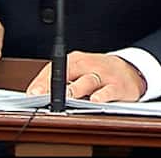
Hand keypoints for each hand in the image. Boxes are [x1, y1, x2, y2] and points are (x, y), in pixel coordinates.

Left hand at [25, 51, 146, 102]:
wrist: (129, 70)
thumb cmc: (97, 73)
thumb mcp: (78, 72)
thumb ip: (58, 82)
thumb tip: (35, 95)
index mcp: (75, 61)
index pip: (54, 69)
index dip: (41, 82)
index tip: (31, 94)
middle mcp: (88, 65)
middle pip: (69, 73)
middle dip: (55, 85)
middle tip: (43, 95)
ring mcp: (104, 75)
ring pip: (88, 81)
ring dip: (77, 89)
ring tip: (67, 97)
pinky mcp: (118, 86)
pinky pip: (109, 91)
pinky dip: (102, 95)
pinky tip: (95, 100)